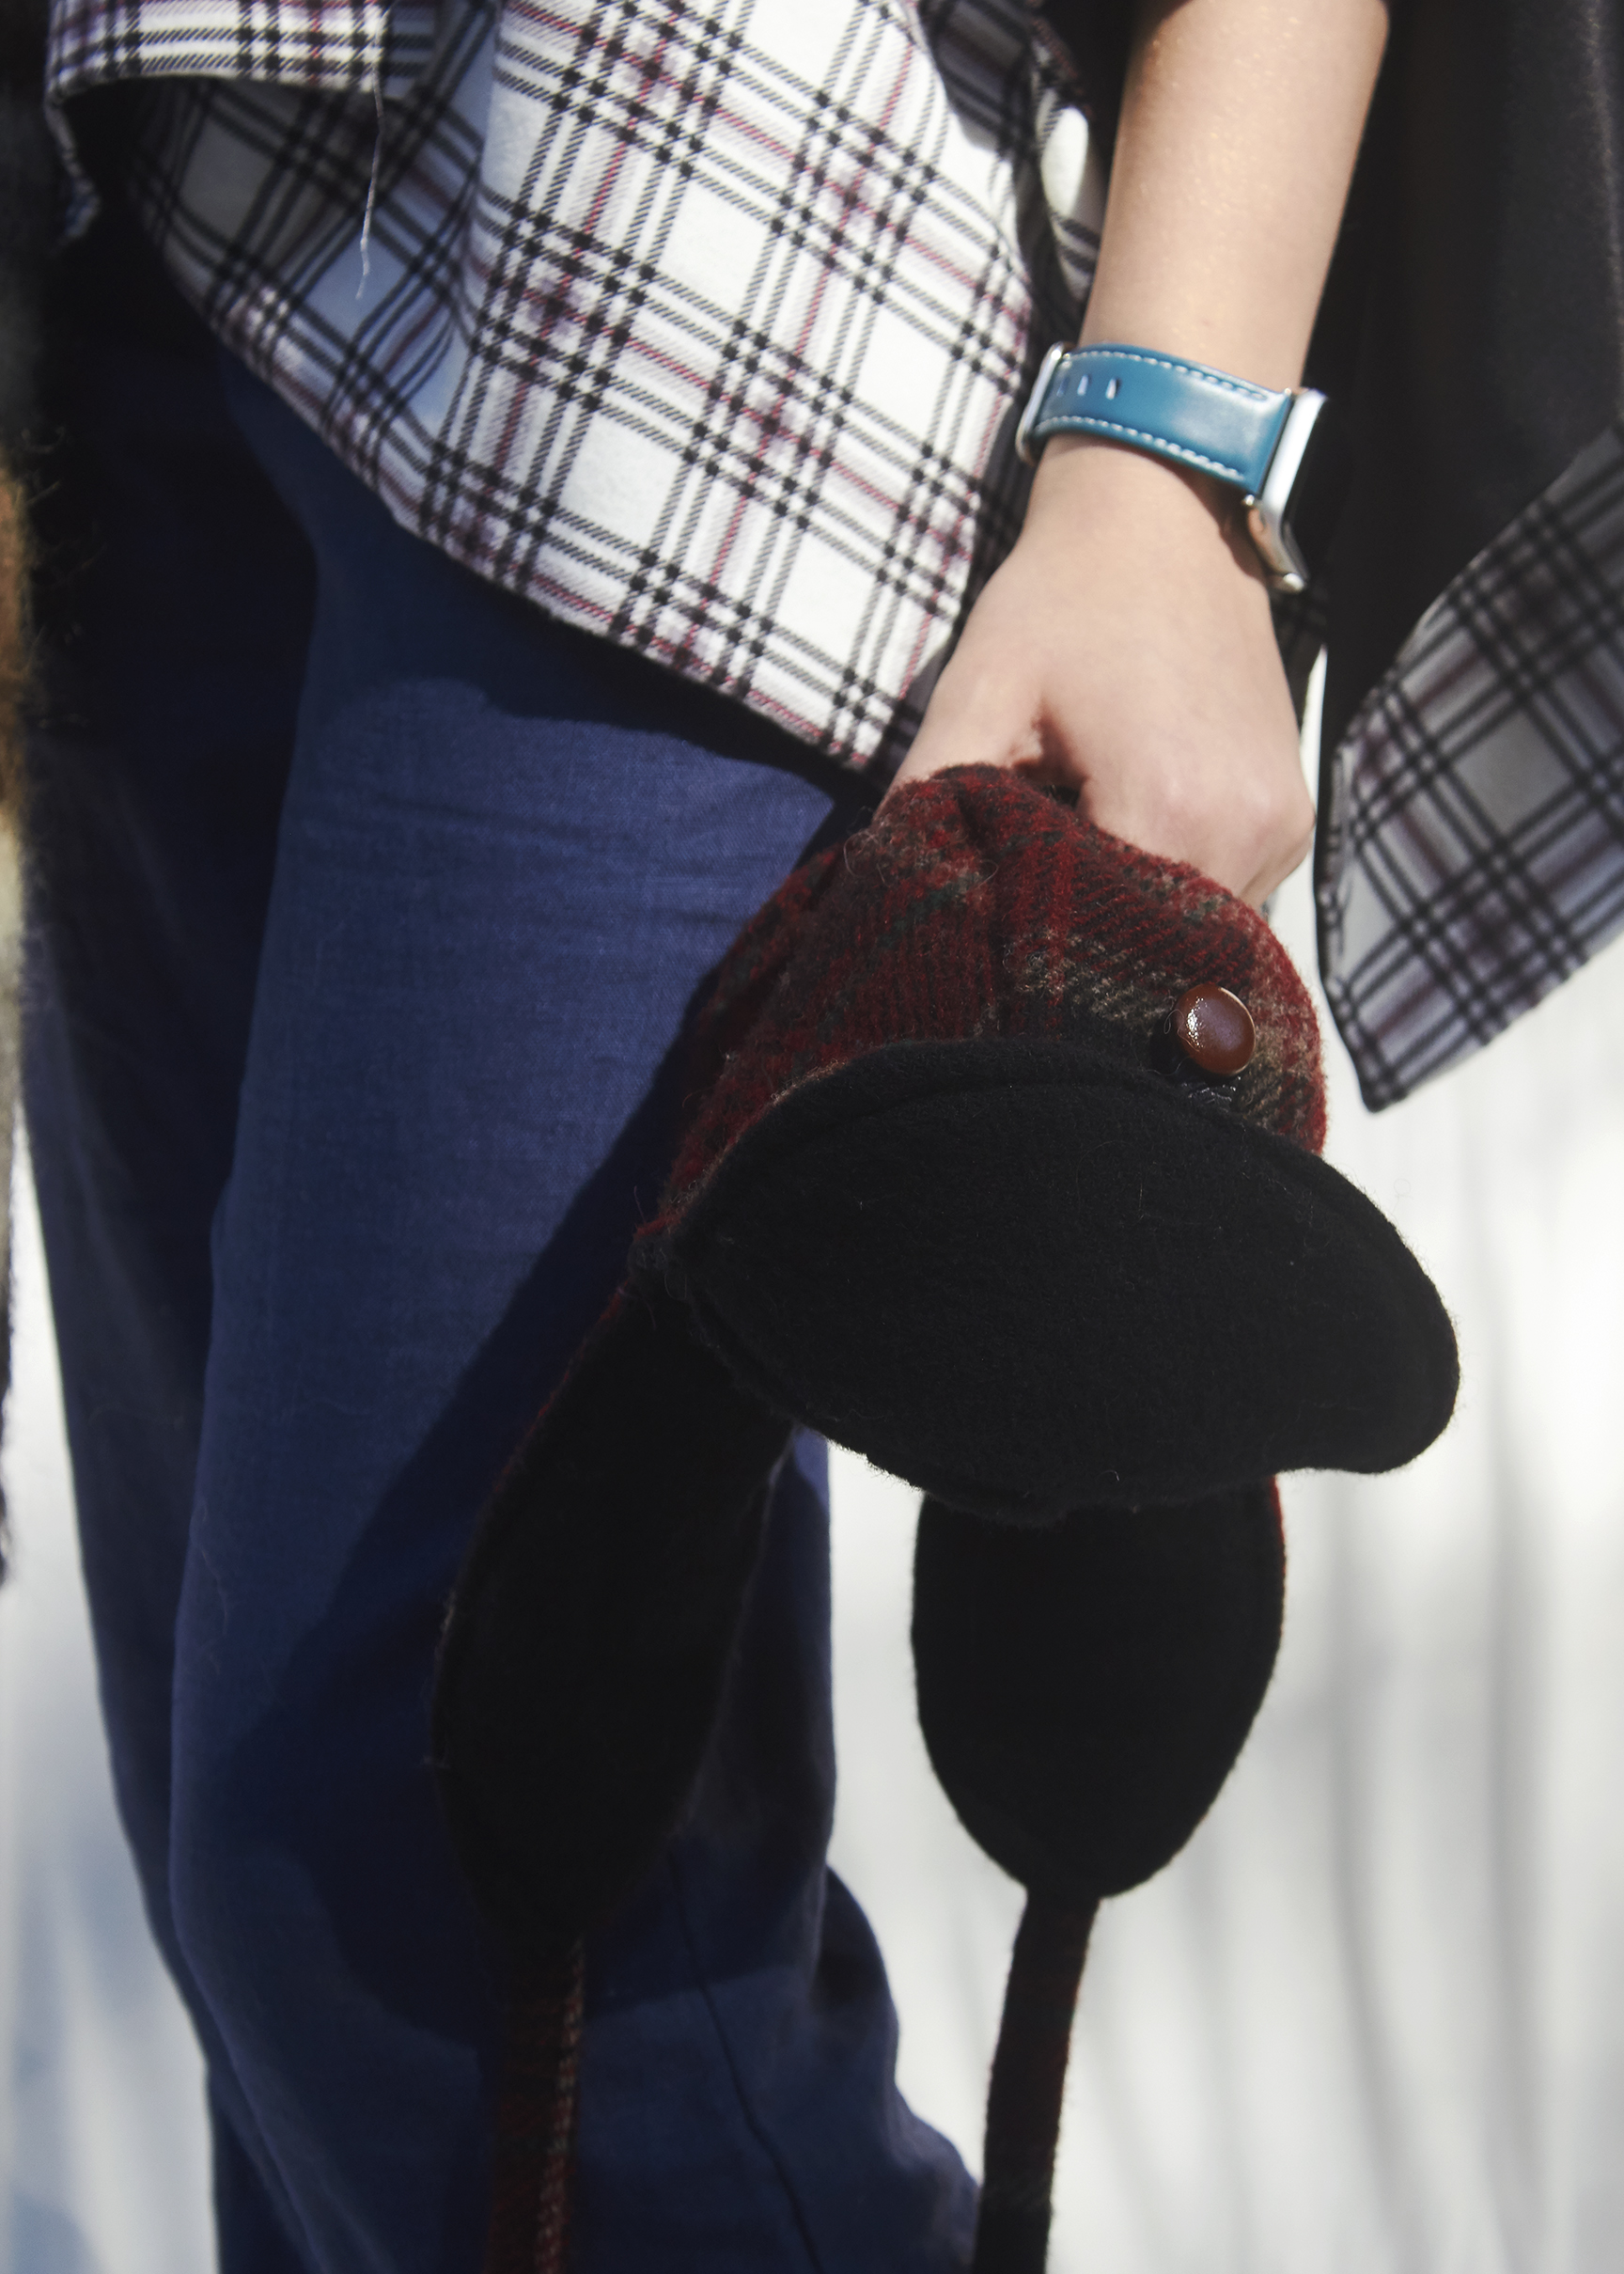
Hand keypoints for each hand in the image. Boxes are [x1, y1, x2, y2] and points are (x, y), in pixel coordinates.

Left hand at [889, 436, 1314, 907]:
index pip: (1097, 945)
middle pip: (1151, 952)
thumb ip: (929, 794)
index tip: (992, 939)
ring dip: (1130, 919)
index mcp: (1171, 807)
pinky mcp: (1291, 823)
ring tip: (1077, 863)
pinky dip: (1170, 889)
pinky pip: (1226, 895)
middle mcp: (1247, 833)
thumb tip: (894, 889)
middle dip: (1082, 945)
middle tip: (1025, 911)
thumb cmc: (1063, 600)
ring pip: (1192, 933)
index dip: (1036, 954)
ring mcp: (1282, 832)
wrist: (1168, 517)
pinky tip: (1125, 842)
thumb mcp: (978, 689)